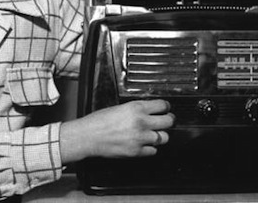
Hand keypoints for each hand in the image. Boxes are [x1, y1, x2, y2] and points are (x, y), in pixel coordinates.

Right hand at [60, 100, 174, 162]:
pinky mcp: (137, 152)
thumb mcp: (120, 107)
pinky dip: (150, 148)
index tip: (165, 109)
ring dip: (160, 136)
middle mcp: (141, 122)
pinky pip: (153, 151)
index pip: (163, 105)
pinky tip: (144, 144)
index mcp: (136, 108)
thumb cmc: (99, 121)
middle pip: (169, 121)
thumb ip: (137, 109)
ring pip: (164, 138)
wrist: (88, 136)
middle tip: (165, 121)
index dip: (166, 107)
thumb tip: (149, 110)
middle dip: (168, 121)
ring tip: (153, 134)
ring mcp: (140, 138)